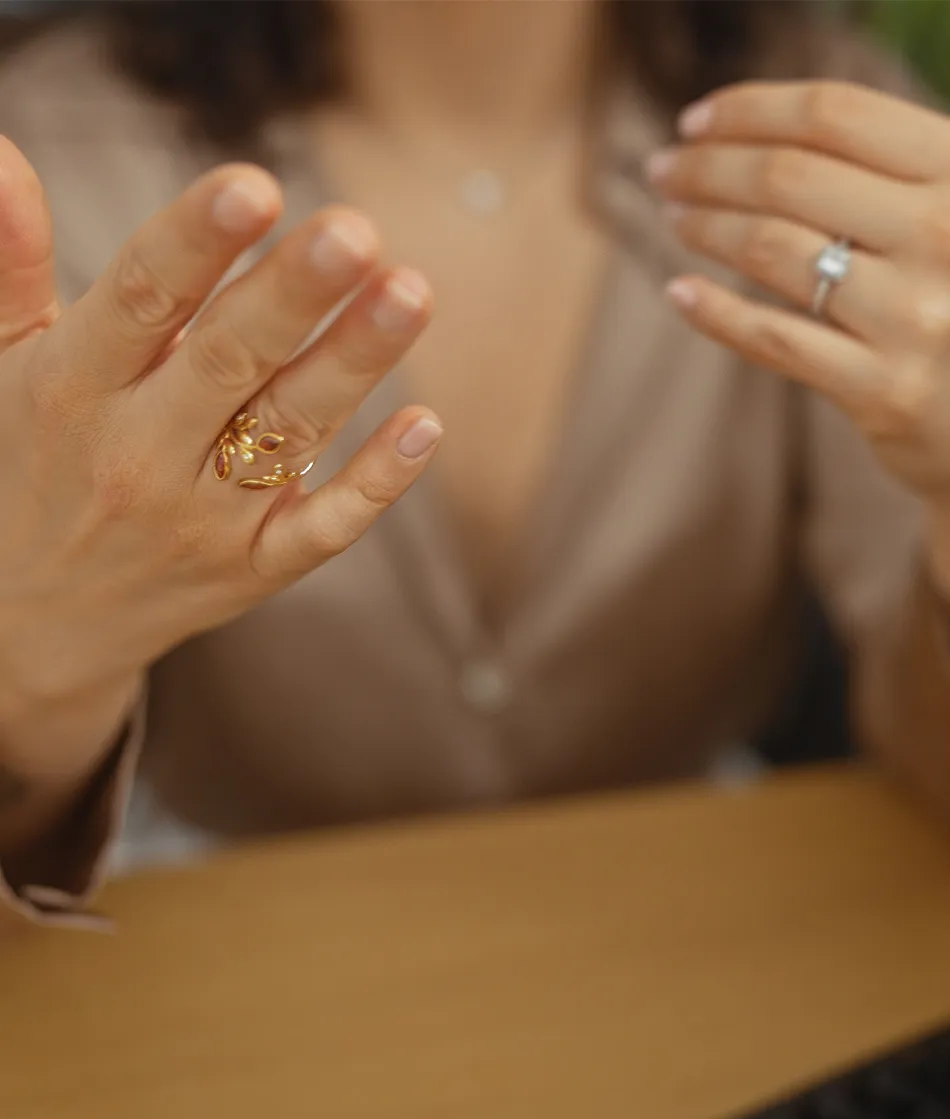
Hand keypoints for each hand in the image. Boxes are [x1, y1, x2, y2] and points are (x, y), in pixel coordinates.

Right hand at [0, 140, 439, 778]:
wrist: (28, 626)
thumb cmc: (26, 468)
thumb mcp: (3, 368)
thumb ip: (10, 266)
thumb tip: (4, 155)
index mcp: (73, 390)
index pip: (138, 301)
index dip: (195, 243)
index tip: (254, 187)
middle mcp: (139, 456)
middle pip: (229, 363)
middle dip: (292, 295)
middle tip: (356, 232)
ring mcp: (201, 522)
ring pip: (287, 434)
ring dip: (353, 364)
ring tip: (410, 291)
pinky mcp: (248, 572)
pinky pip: (319, 531)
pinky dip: (374, 485)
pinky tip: (424, 425)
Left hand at [646, 80, 949, 591]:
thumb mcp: (945, 215)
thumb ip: (885, 173)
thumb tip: (758, 132)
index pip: (834, 117)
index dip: (751, 110)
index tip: (695, 120)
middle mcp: (943, 234)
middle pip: (790, 177)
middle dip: (709, 166)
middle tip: (663, 169)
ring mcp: (916, 316)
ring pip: (773, 250)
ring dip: (705, 226)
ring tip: (674, 216)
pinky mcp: (886, 389)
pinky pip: (776, 338)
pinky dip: (716, 312)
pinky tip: (678, 292)